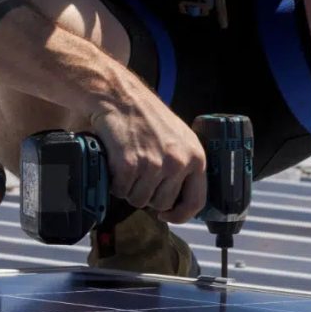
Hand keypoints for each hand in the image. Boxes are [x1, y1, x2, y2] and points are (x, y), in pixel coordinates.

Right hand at [86, 83, 206, 222]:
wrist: (119, 96)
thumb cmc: (146, 115)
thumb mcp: (179, 138)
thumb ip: (184, 165)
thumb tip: (179, 198)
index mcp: (195, 157)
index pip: (195, 202)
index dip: (179, 215)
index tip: (167, 215)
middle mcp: (178, 163)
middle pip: (162, 204)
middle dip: (147, 195)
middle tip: (138, 177)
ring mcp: (154, 165)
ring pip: (139, 200)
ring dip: (129, 189)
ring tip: (127, 166)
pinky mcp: (130, 165)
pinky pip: (121, 191)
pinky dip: (114, 182)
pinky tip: (115, 164)